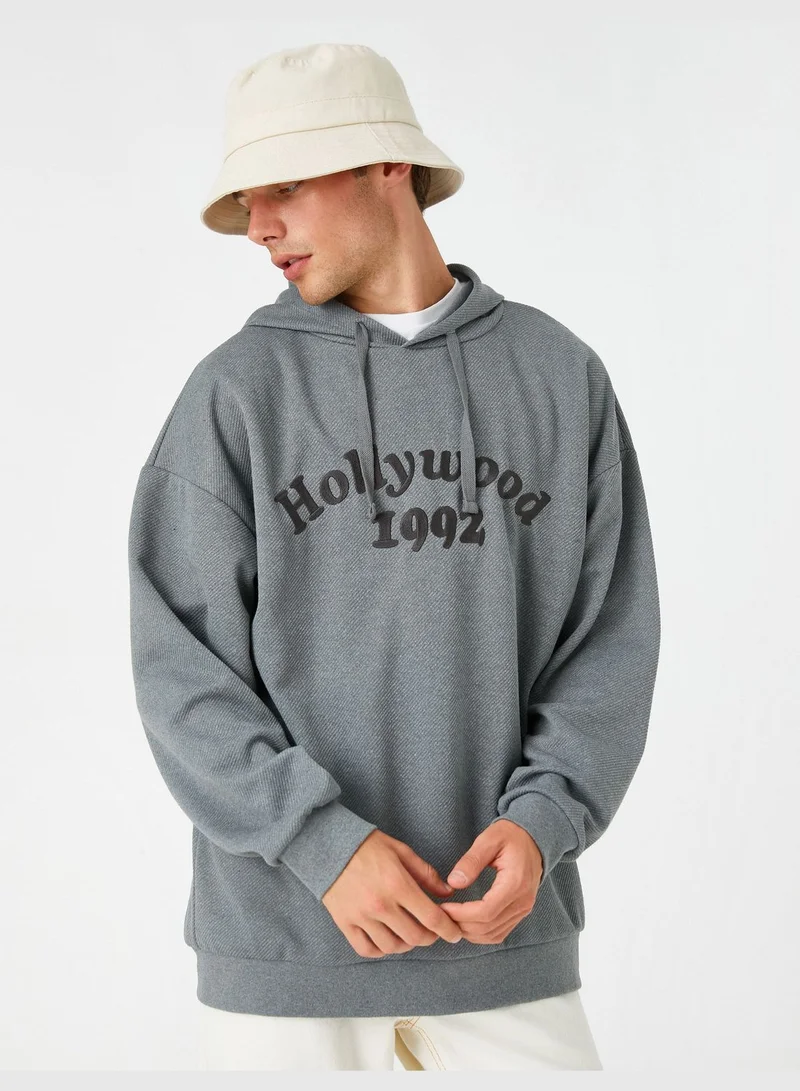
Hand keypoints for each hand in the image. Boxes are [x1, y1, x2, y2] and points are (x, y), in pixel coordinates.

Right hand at [321, 829, 464, 956]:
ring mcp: (361, 917)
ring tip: (410, 935)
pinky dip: (381, 950)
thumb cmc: (367, 846)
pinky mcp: (345, 923)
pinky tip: (387, 940)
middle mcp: (381, 905)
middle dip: (430, 937)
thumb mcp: (401, 851)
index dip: (448, 930)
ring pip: (392, 946)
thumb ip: (425, 873)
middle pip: (414, 936)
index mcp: (398, 884)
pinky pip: (367, 949)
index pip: (431, 918)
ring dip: (407, 944)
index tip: (455, 934)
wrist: (327, 846)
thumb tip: (446, 893)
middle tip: (433, 932)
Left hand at [439, 819, 543, 944]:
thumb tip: (454, 883)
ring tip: (449, 919)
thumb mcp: (489, 839)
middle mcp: (522, 901)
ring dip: (469, 932)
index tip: (442, 907)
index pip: (486, 911)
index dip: (461, 914)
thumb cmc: (511, 836)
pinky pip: (500, 933)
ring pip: (493, 935)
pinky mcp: (521, 912)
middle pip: (488, 927)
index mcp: (515, 883)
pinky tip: (465, 923)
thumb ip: (471, 861)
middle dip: (461, 925)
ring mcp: (523, 909)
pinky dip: (480, 934)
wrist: (534, 838)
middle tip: (440, 915)